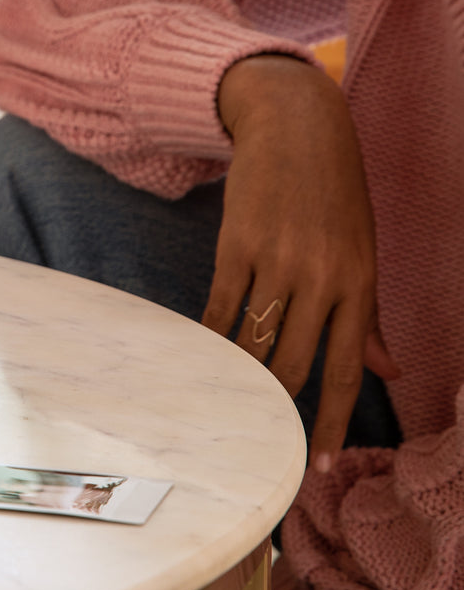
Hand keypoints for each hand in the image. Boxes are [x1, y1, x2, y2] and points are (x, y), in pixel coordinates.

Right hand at [207, 55, 398, 470]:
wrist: (297, 126)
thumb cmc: (335, 193)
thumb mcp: (364, 250)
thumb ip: (368, 315)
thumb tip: (389, 370)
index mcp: (360, 282)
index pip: (347, 369)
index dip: (336, 421)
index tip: (324, 463)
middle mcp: (322, 277)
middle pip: (295, 364)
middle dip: (277, 408)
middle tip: (260, 440)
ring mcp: (277, 260)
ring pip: (253, 341)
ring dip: (238, 378)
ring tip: (225, 404)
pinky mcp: (237, 245)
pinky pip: (220, 307)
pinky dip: (210, 338)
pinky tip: (202, 356)